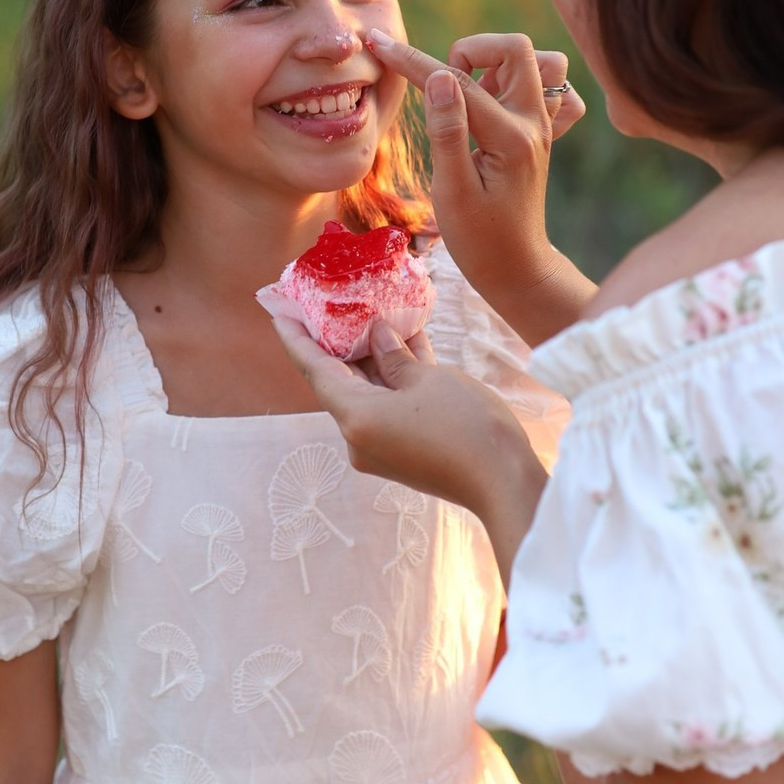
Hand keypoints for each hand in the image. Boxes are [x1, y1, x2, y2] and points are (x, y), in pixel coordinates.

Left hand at [273, 316, 547, 580]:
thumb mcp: (428, 379)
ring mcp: (380, 445)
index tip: (279, 310)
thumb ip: (394, 355)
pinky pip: (389, 403)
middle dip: (338, 341)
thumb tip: (376, 335)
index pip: (314, 369)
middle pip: (339, 379)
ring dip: (372, 355)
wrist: (504, 482)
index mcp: (355, 417)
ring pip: (368, 389)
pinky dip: (394, 377)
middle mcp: (358, 435)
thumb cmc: (466, 426)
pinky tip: (406, 342)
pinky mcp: (403, 447)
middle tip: (328, 302)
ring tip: (372, 312)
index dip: (296, 336)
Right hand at [368, 29, 566, 276]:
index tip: (380, 45)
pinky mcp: (541, 134)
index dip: (414, 62)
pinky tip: (497, 106)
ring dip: (498, 65)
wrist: (517, 269)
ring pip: (537, 63)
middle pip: (515, 49)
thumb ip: (447, 132)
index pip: (459, 82)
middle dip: (471, 52)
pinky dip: (522, 84)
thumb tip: (438, 76)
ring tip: (472, 95)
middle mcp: (534, 124)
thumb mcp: (452, 192)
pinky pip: (548, 89)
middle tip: (445, 87)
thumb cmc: (479, 240)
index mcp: (509, 138)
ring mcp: (542, 127)